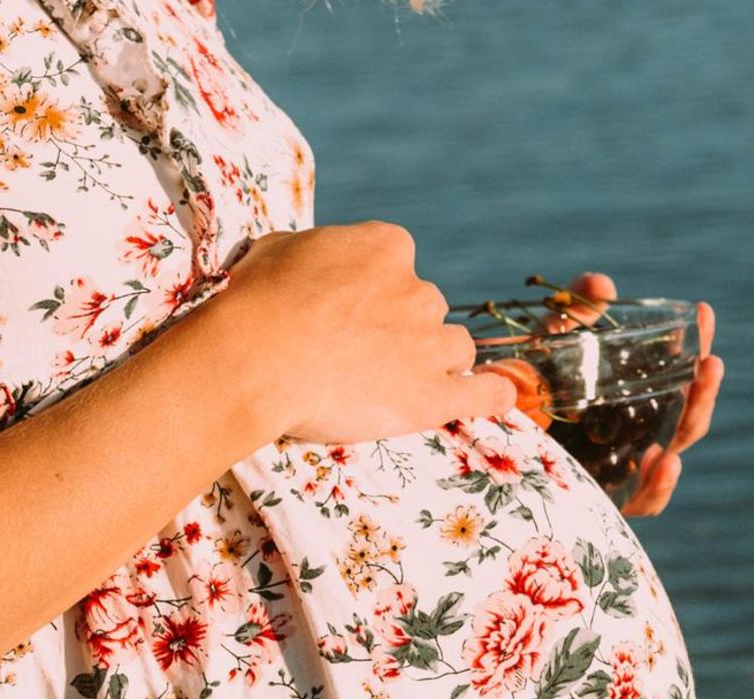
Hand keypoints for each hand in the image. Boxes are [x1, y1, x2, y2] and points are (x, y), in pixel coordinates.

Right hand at [209, 223, 516, 443]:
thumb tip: (312, 264)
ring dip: (433, 361)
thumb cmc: (255, 302)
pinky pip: (484, 394)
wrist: (257, 360)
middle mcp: (419, 290)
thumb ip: (314, 255)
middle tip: (355, 353)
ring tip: (393, 384)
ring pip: (454, 348)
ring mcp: (430, 344)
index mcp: (386, 246)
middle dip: (399, 327)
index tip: (344, 309)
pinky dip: (493, 395)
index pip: (395, 262)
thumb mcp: (278, 251)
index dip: (370, 290)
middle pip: (425, 307)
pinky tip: (498, 397)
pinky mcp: (433, 396)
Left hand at [524, 272, 721, 517]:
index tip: (702, 313)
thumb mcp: (545, 350)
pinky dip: (658, 484)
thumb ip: (572, 316)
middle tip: (710, 360)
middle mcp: (635, 431)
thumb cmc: (519, 393)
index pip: (676, 369)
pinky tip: (664, 461)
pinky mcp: (606, 500)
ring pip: (673, 451)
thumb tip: (602, 282)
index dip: (696, 341)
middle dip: (704, 387)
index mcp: (631, 394)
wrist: (483, 437)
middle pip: (685, 413)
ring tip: (698, 396)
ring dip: (691, 424)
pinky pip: (643, 500)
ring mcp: (624, 467)